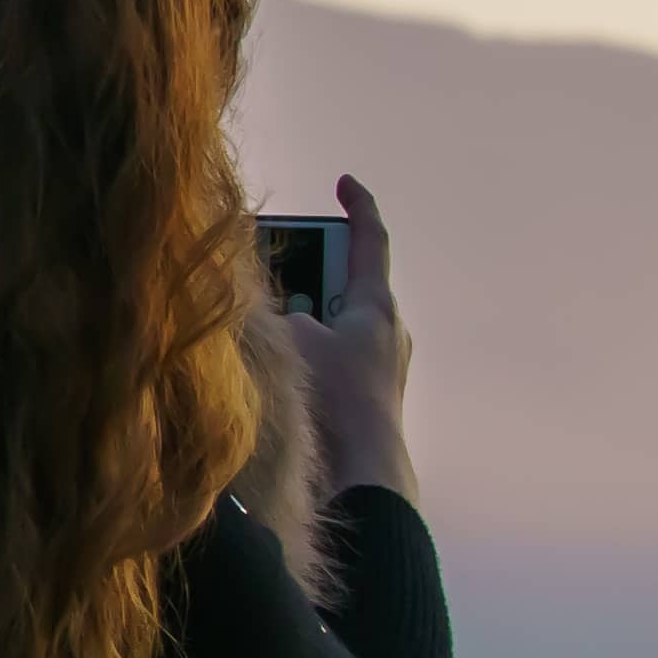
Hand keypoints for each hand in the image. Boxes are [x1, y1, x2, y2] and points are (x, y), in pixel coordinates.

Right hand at [274, 170, 417, 505]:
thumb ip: (275, 314)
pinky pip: (336, 356)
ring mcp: (382, 365)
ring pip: (336, 323)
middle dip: (311, 271)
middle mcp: (387, 330)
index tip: (344, 183)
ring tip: (271, 326)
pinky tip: (282, 371)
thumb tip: (269, 312)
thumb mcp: (292, 341)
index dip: (357, 206)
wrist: (364, 474)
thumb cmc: (335, 400)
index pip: (370, 240)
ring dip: (304, 317)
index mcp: (376, 305)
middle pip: (346, 282)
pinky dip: (310, 350)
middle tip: (279, 266)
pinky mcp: (370, 396)